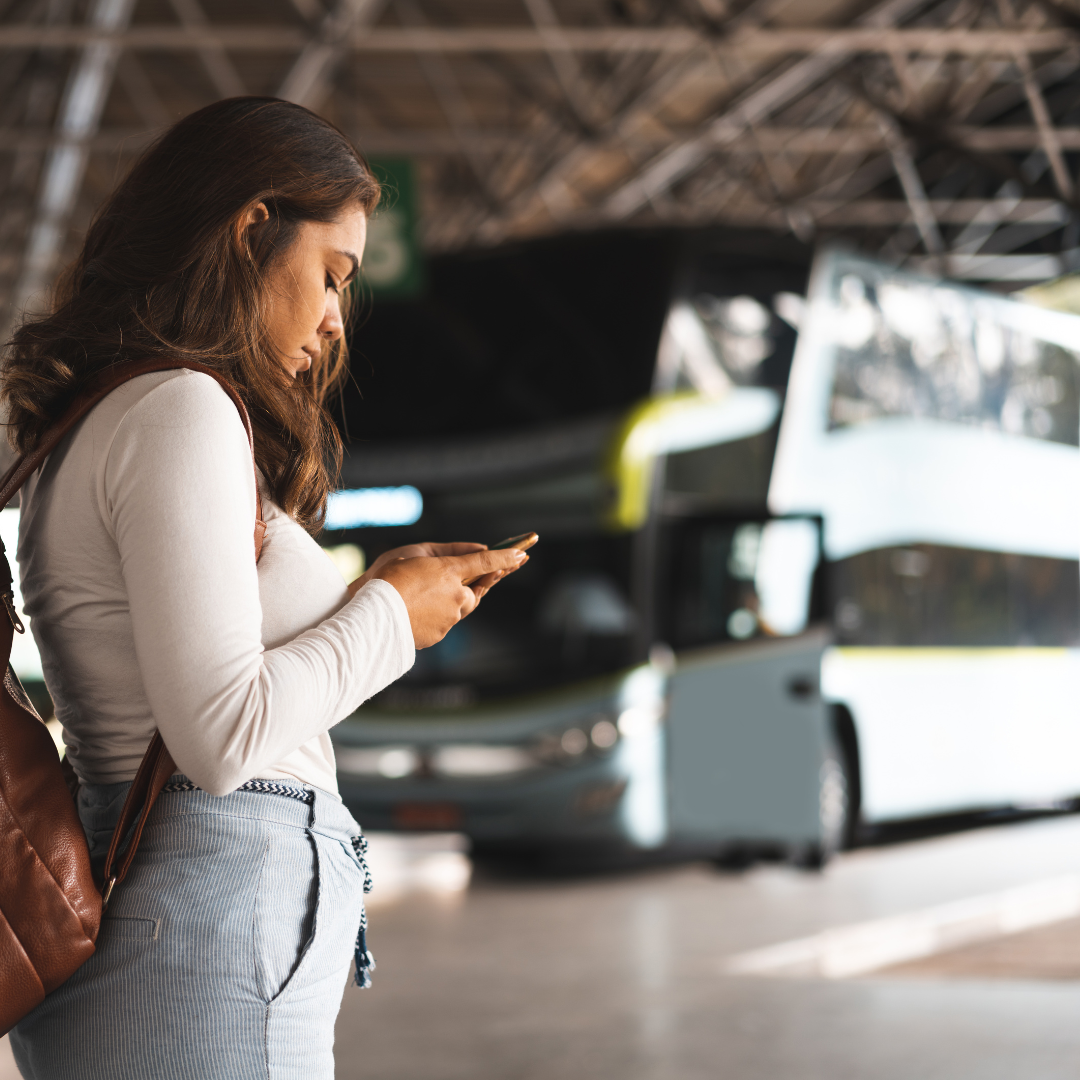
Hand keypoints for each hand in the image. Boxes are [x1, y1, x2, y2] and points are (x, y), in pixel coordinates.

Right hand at [355, 548, 528, 648]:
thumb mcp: (413, 556)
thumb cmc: (387, 581)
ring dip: (445, 603)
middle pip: (473, 592)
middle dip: (468, 588)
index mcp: (449, 571)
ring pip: (457, 608)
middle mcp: (456, 596)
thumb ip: (444, 556)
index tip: (522, 554)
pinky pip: (443, 622)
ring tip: (418, 598)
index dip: (506, 558)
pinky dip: (433, 617)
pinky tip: (413, 612)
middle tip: (454, 584)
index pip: (486, 562)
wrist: (371, 617)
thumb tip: (466, 558)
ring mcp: (450, 617)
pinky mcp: (440, 634)